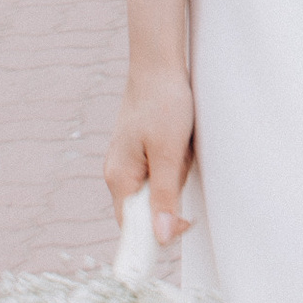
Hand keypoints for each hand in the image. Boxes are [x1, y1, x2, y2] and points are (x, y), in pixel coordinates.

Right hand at [105, 62, 195, 241]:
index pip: (132, 229)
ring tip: (181, 147)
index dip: (156, 237)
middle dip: (171, 198)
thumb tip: (160, 238)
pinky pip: (159, 173)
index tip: (184, 227)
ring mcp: (127, 163)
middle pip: (147, 211)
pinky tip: (179, 143)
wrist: (158, 64)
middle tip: (183, 166)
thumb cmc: (164, 104)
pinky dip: (174, 165)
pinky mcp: (139, 153)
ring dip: (175, 178)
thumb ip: (164, 196)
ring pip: (156, 191)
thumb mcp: (170, 152)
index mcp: (120, 179)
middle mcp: (118, 175)